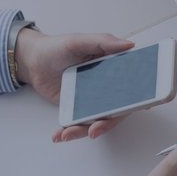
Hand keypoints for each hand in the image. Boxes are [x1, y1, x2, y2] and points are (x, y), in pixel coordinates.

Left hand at [12, 28, 134, 140]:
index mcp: (113, 69)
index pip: (133, 87)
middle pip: (115, 111)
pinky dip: (70, 132)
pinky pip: (79, 124)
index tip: (144, 107)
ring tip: (67, 134)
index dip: (142, 97)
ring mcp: (91, 101)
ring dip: (84, 131)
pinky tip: (59, 134)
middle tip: (95, 129)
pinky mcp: (77, 110)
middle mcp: (106, 88)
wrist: (32, 61)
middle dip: (106, 124)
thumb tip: (129, 45)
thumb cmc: (56, 47)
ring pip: (96, 121)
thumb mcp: (79, 41)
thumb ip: (103, 42)